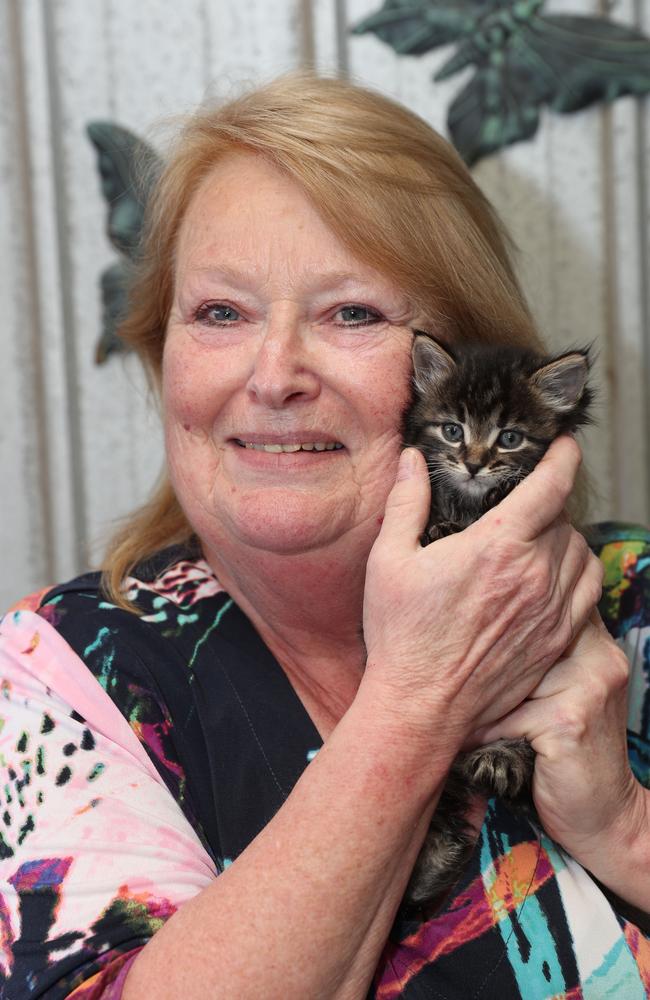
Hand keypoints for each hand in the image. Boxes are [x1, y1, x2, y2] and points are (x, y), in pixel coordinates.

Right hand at [361, 436, 602, 751]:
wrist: (422, 706)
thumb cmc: (402, 635)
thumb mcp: (390, 560)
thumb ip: (407, 502)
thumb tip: (411, 460)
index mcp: (497, 546)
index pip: (550, 485)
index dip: (563, 457)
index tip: (564, 444)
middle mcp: (534, 574)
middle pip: (565, 518)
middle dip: (549, 503)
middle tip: (525, 505)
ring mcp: (551, 610)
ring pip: (583, 554)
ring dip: (566, 539)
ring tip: (540, 541)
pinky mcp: (558, 640)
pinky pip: (588, 593)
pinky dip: (578, 575)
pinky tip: (554, 578)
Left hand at [472, 611, 646, 883]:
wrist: (606, 814)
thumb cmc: (567, 751)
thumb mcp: (557, 693)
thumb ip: (535, 657)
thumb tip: (467, 621)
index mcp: (597, 641)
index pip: (541, 605)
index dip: (498, 617)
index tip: (457, 629)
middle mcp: (600, 654)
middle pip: (521, 634)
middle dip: (477, 653)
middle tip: (441, 667)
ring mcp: (589, 684)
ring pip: (508, 674)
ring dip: (476, 696)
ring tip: (451, 709)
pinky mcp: (571, 719)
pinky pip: (509, 715)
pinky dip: (486, 731)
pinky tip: (475, 743)